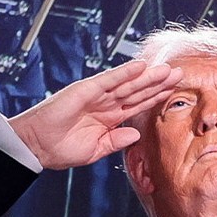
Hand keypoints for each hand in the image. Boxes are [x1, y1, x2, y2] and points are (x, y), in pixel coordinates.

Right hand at [7, 59, 179, 169]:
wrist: (37, 147)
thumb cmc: (60, 149)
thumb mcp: (95, 150)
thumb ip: (116, 141)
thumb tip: (136, 133)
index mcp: (109, 118)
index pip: (138, 104)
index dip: (156, 97)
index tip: (175, 91)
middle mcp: (105, 104)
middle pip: (138, 91)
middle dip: (158, 83)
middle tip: (180, 73)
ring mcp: (96, 95)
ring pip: (128, 83)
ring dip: (148, 76)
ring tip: (167, 69)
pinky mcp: (84, 90)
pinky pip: (109, 80)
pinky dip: (124, 73)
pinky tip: (140, 67)